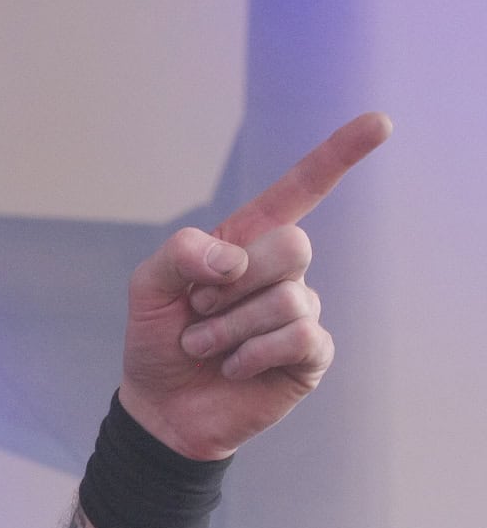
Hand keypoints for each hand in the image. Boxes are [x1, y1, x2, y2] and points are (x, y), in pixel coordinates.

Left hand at [118, 112, 389, 460]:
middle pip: (294, 245)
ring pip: (289, 298)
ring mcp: (299, 312)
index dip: (338, 156)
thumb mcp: (149, 287)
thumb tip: (235, 258)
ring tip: (203, 346)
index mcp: (245, 242)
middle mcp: (280, 272)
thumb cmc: (158, 338)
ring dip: (229, 327)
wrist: (161, 405)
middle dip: (233, 283)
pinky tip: (233, 367)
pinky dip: (252, 353)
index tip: (380, 122)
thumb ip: (180, 253)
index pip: (299, 191)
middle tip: (198, 310)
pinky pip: (300, 337)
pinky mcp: (309, 354)